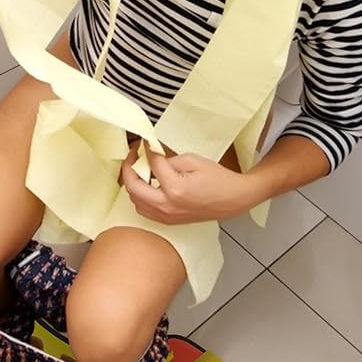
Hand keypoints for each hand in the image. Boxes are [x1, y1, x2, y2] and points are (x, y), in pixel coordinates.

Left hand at [121, 144, 258, 223]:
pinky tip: (145, 185)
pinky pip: (143, 209)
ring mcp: (166, 216)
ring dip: (132, 183)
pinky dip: (139, 196)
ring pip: (135, 200)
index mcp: (174, 189)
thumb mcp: (193, 160)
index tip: (143, 141)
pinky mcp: (167, 220)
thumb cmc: (218, 179)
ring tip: (138, 169)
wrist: (232, 200)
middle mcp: (166, 205)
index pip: (151, 165)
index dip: (145, 150)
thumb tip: (151, 157)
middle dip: (128, 167)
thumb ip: (168, 159)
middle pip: (133, 186)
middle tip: (133, 155)